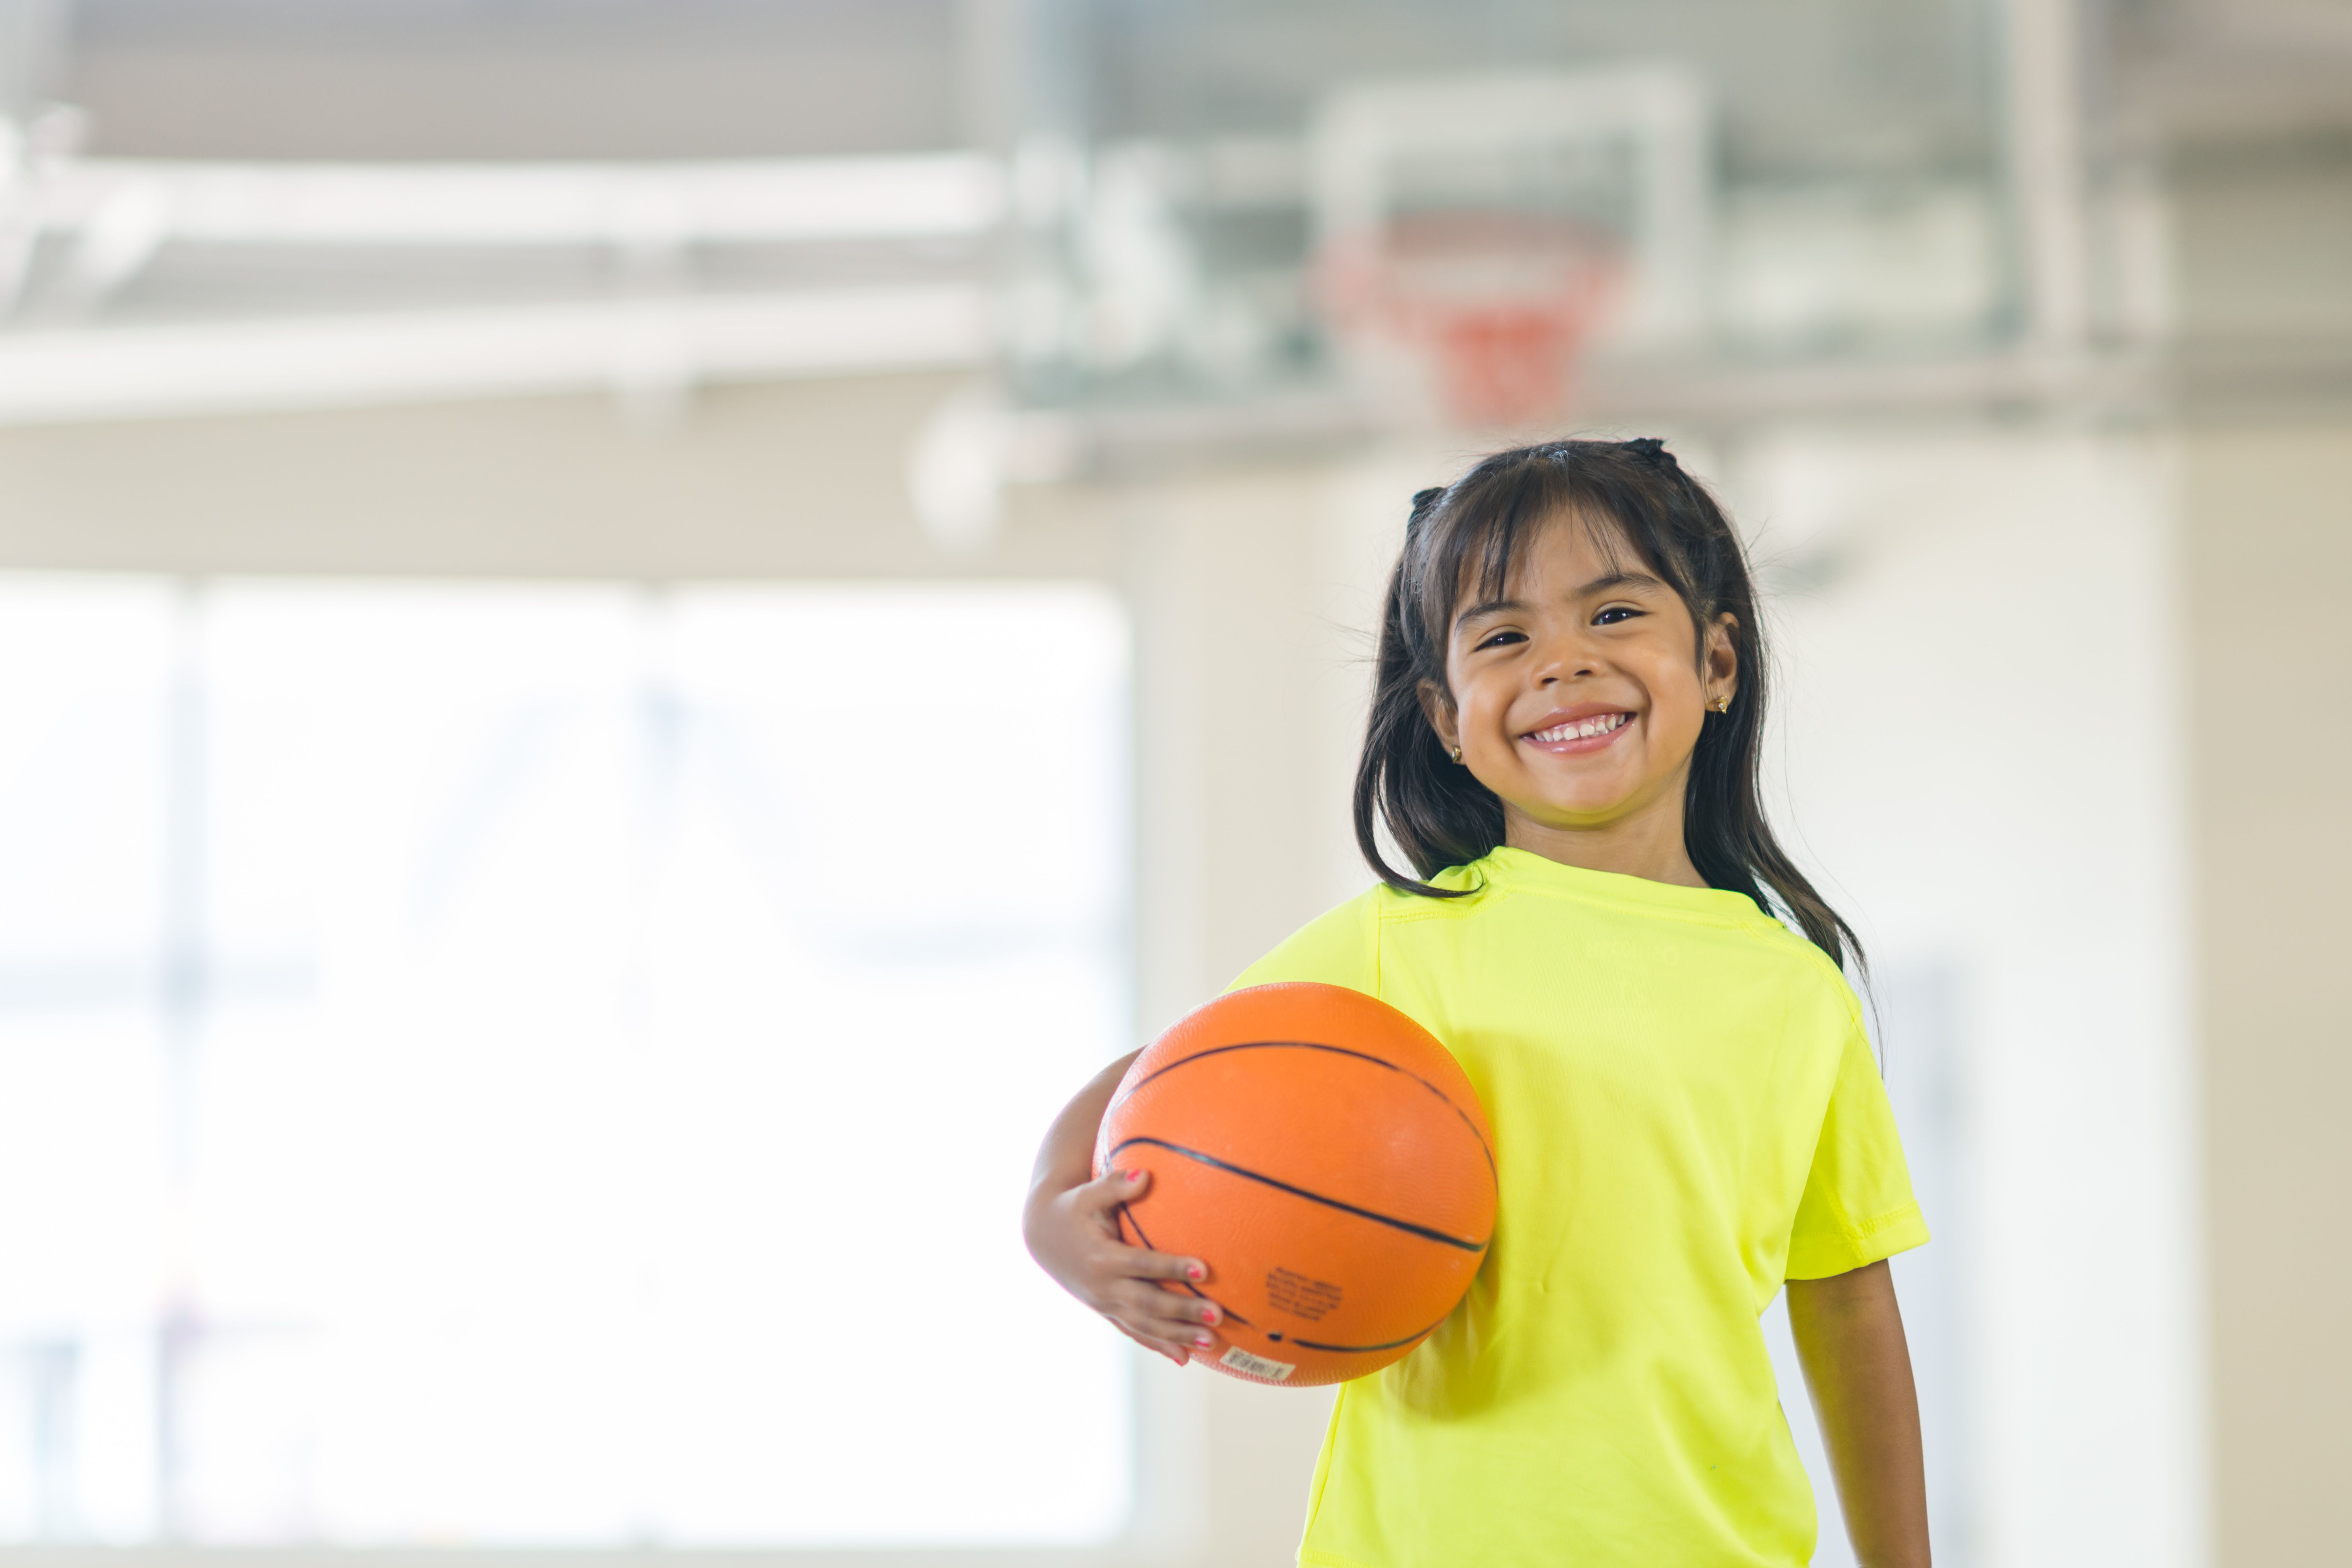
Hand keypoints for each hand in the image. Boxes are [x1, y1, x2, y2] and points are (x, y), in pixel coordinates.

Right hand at [1024, 1166, 1222, 1367]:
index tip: (1204, 1269)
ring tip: (1211, 1342)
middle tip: (1217, 1315)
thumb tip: (1145, 1174)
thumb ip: (1115, 1184)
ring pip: (1144, 1326)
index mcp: (1101, 1257)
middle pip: (1148, 1303)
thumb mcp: (1088, 1193)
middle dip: (1183, 1312)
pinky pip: (1134, 1333)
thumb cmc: (1072, 1208)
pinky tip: (1184, 1358)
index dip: (1172, 1268)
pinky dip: (1158, 1345)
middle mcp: (1103, 1287)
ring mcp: (1105, 1304)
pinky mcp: (1107, 1312)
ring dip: (1178, 1336)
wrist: (1043, 1235)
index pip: (1142, 1265)